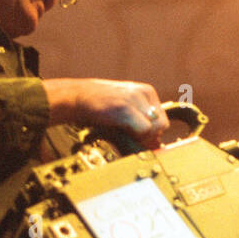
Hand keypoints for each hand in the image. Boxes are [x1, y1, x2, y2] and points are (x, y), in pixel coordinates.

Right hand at [44, 78, 168, 148]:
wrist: (75, 97)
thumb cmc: (97, 107)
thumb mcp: (125, 110)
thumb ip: (141, 123)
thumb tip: (157, 145)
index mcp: (146, 92)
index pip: (163, 119)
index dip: (152, 133)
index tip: (136, 135)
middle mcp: (144, 93)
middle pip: (162, 125)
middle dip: (148, 136)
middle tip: (130, 136)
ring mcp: (135, 99)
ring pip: (155, 128)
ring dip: (141, 136)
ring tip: (123, 132)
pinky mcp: (125, 107)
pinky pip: (144, 129)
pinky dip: (134, 135)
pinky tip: (120, 130)